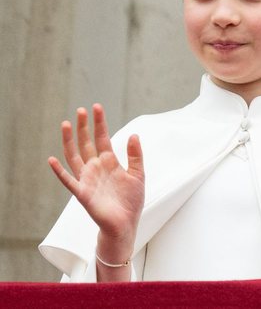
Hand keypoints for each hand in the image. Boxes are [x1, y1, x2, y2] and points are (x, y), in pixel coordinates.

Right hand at [48, 104, 144, 242]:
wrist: (126, 224)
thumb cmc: (131, 201)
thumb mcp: (138, 175)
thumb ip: (135, 156)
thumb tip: (134, 135)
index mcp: (109, 163)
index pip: (102, 138)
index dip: (99, 123)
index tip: (97, 107)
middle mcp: (96, 168)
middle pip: (86, 143)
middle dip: (83, 127)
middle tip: (80, 110)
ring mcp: (87, 179)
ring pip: (74, 156)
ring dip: (69, 141)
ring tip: (65, 124)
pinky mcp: (83, 193)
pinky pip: (68, 181)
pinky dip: (59, 171)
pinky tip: (52, 159)